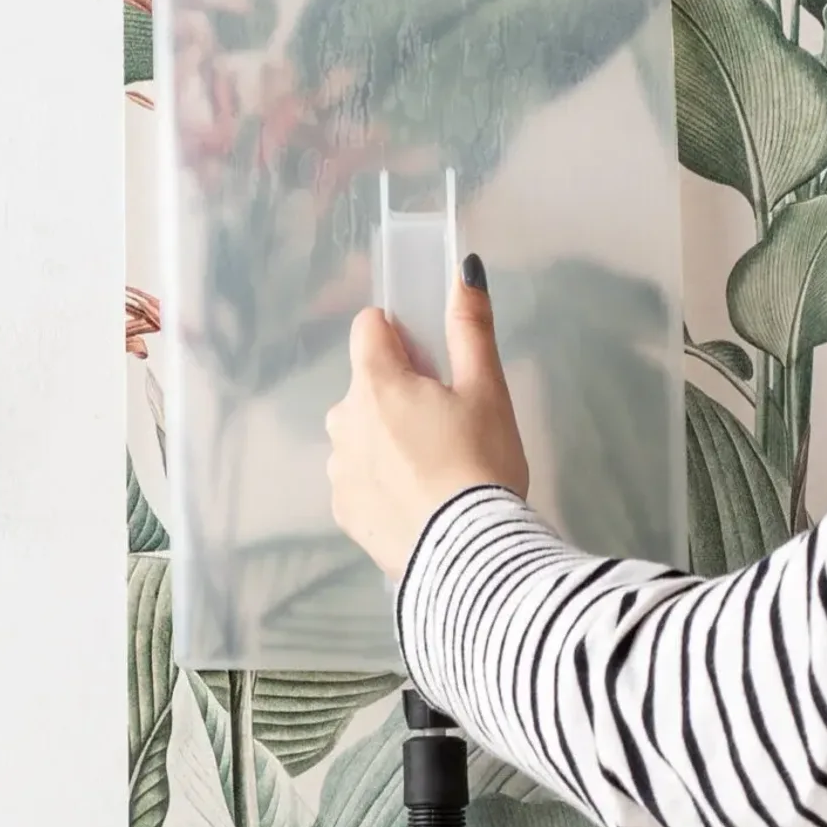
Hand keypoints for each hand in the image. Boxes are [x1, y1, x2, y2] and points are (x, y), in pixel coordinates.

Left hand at [325, 257, 529, 577]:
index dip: (402, 339)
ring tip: (434, 472)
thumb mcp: (489, 392)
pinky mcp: (343, 512)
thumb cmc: (482, 463)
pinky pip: (358, 480)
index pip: (368, 327)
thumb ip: (471, 330)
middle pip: (365, 386)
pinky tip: (417, 502)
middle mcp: (343, 420)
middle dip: (397, 395)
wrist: (469, 556)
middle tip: (448, 427)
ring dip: (386, 440)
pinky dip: (381, 484)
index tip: (434, 367)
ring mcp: (338, 469)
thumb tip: (466, 271)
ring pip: (359, 434)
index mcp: (376, 382)